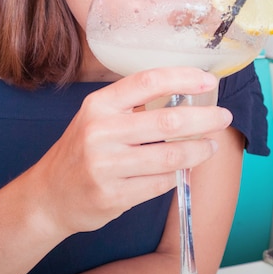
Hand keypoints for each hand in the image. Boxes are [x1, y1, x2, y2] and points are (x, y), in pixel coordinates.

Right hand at [30, 67, 232, 235]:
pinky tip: (185, 169)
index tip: (208, 79)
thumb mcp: (96, 118)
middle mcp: (100, 132)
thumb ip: (131, 106)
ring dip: (199, 151)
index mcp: (98, 105)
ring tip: (210, 146)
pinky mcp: (113, 196)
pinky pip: (160, 183)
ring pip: (170, 157)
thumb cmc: (81, 151)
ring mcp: (106, 166)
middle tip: (223, 117)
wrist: (49, 195)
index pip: (147, 82)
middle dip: (204, 118)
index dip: (183, 77)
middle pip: (167, 121)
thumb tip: (182, 94)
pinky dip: (178, 175)